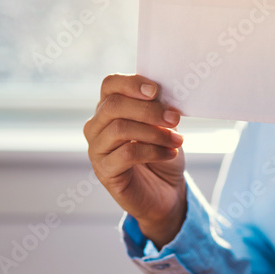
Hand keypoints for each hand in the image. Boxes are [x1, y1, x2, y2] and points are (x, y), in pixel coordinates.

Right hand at [84, 74, 187, 247]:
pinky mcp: (104, 171)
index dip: (131, 83)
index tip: (156, 90)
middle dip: (148, 110)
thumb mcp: (163, 125)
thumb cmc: (162, 152)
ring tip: (177, 140)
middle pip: (113, 105)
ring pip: (119, 128)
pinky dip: (153, 151)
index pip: (110, 85)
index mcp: (110, 108)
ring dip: (154, 132)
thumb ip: (158, 107)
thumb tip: (166, 93)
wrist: (165, 190)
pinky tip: (170, 153)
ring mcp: (97, 149)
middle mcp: (97, 126)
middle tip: (174, 118)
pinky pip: (126, 154)